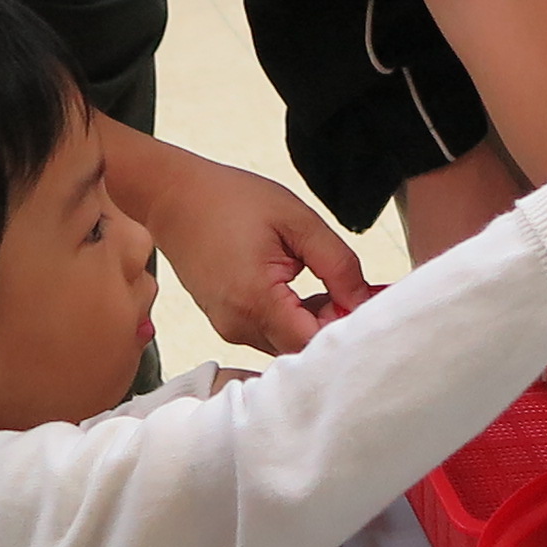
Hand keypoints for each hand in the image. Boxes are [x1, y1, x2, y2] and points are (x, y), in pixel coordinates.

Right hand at [109, 133, 374, 356]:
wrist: (173, 196)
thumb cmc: (230, 200)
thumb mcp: (297, 221)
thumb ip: (338, 265)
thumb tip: (366, 301)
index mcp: (256, 301)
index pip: (315, 344)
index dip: (350, 329)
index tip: (373, 306)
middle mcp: (239, 325)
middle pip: (303, 350)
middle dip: (338, 327)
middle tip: (362, 294)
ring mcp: (229, 328)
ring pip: (289, 345)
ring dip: (317, 324)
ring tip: (334, 288)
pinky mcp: (227, 323)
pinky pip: (271, 334)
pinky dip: (296, 320)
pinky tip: (307, 293)